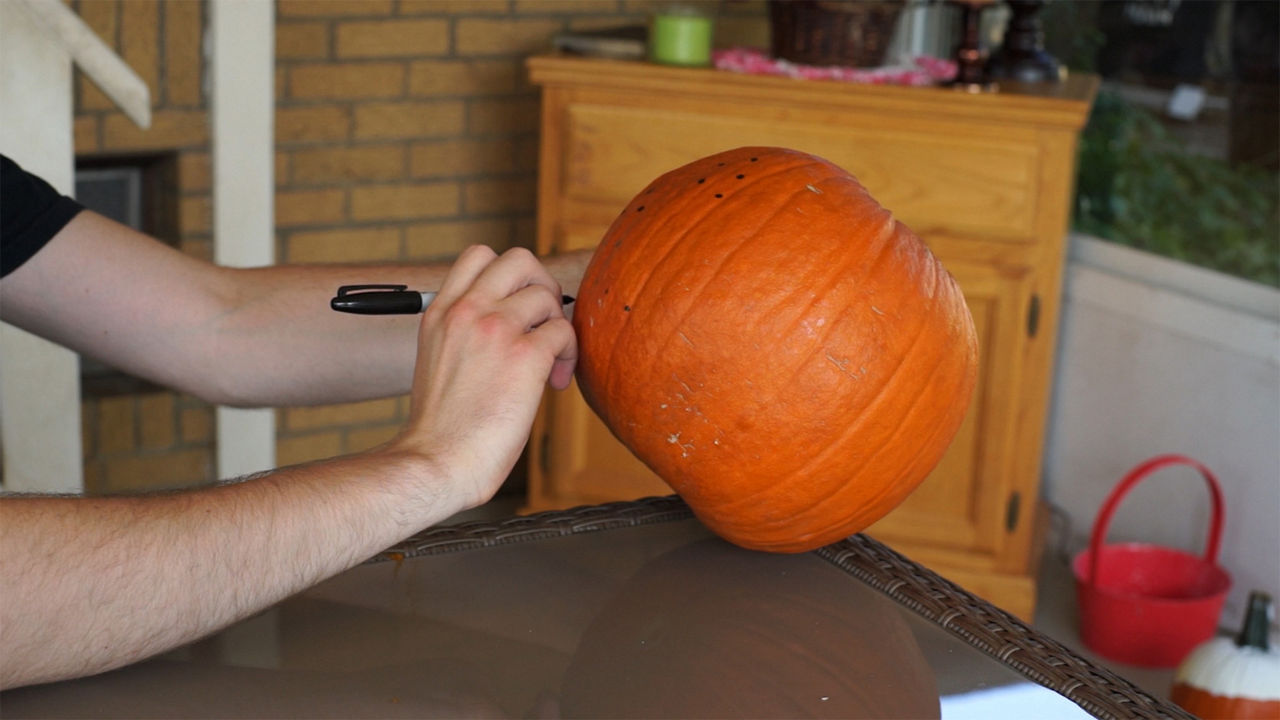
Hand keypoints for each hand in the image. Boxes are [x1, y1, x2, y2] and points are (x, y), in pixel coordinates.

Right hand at [386, 246, 576, 513]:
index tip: (516, 309)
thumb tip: (508, 330)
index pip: (479, 256)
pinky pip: (565, 332)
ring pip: (547, 295)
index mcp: (441, 313)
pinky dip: (569, 356)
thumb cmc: (440, 429)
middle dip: (542, 286)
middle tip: (543, 324)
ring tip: (551, 363)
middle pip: (520, 259)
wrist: (435, 462)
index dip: (510, 276)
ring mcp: (496, 329)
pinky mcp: (525, 355)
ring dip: (558, 326)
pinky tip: (556, 383)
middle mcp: (467, 311)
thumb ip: (464, 335)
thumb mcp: (438, 362)